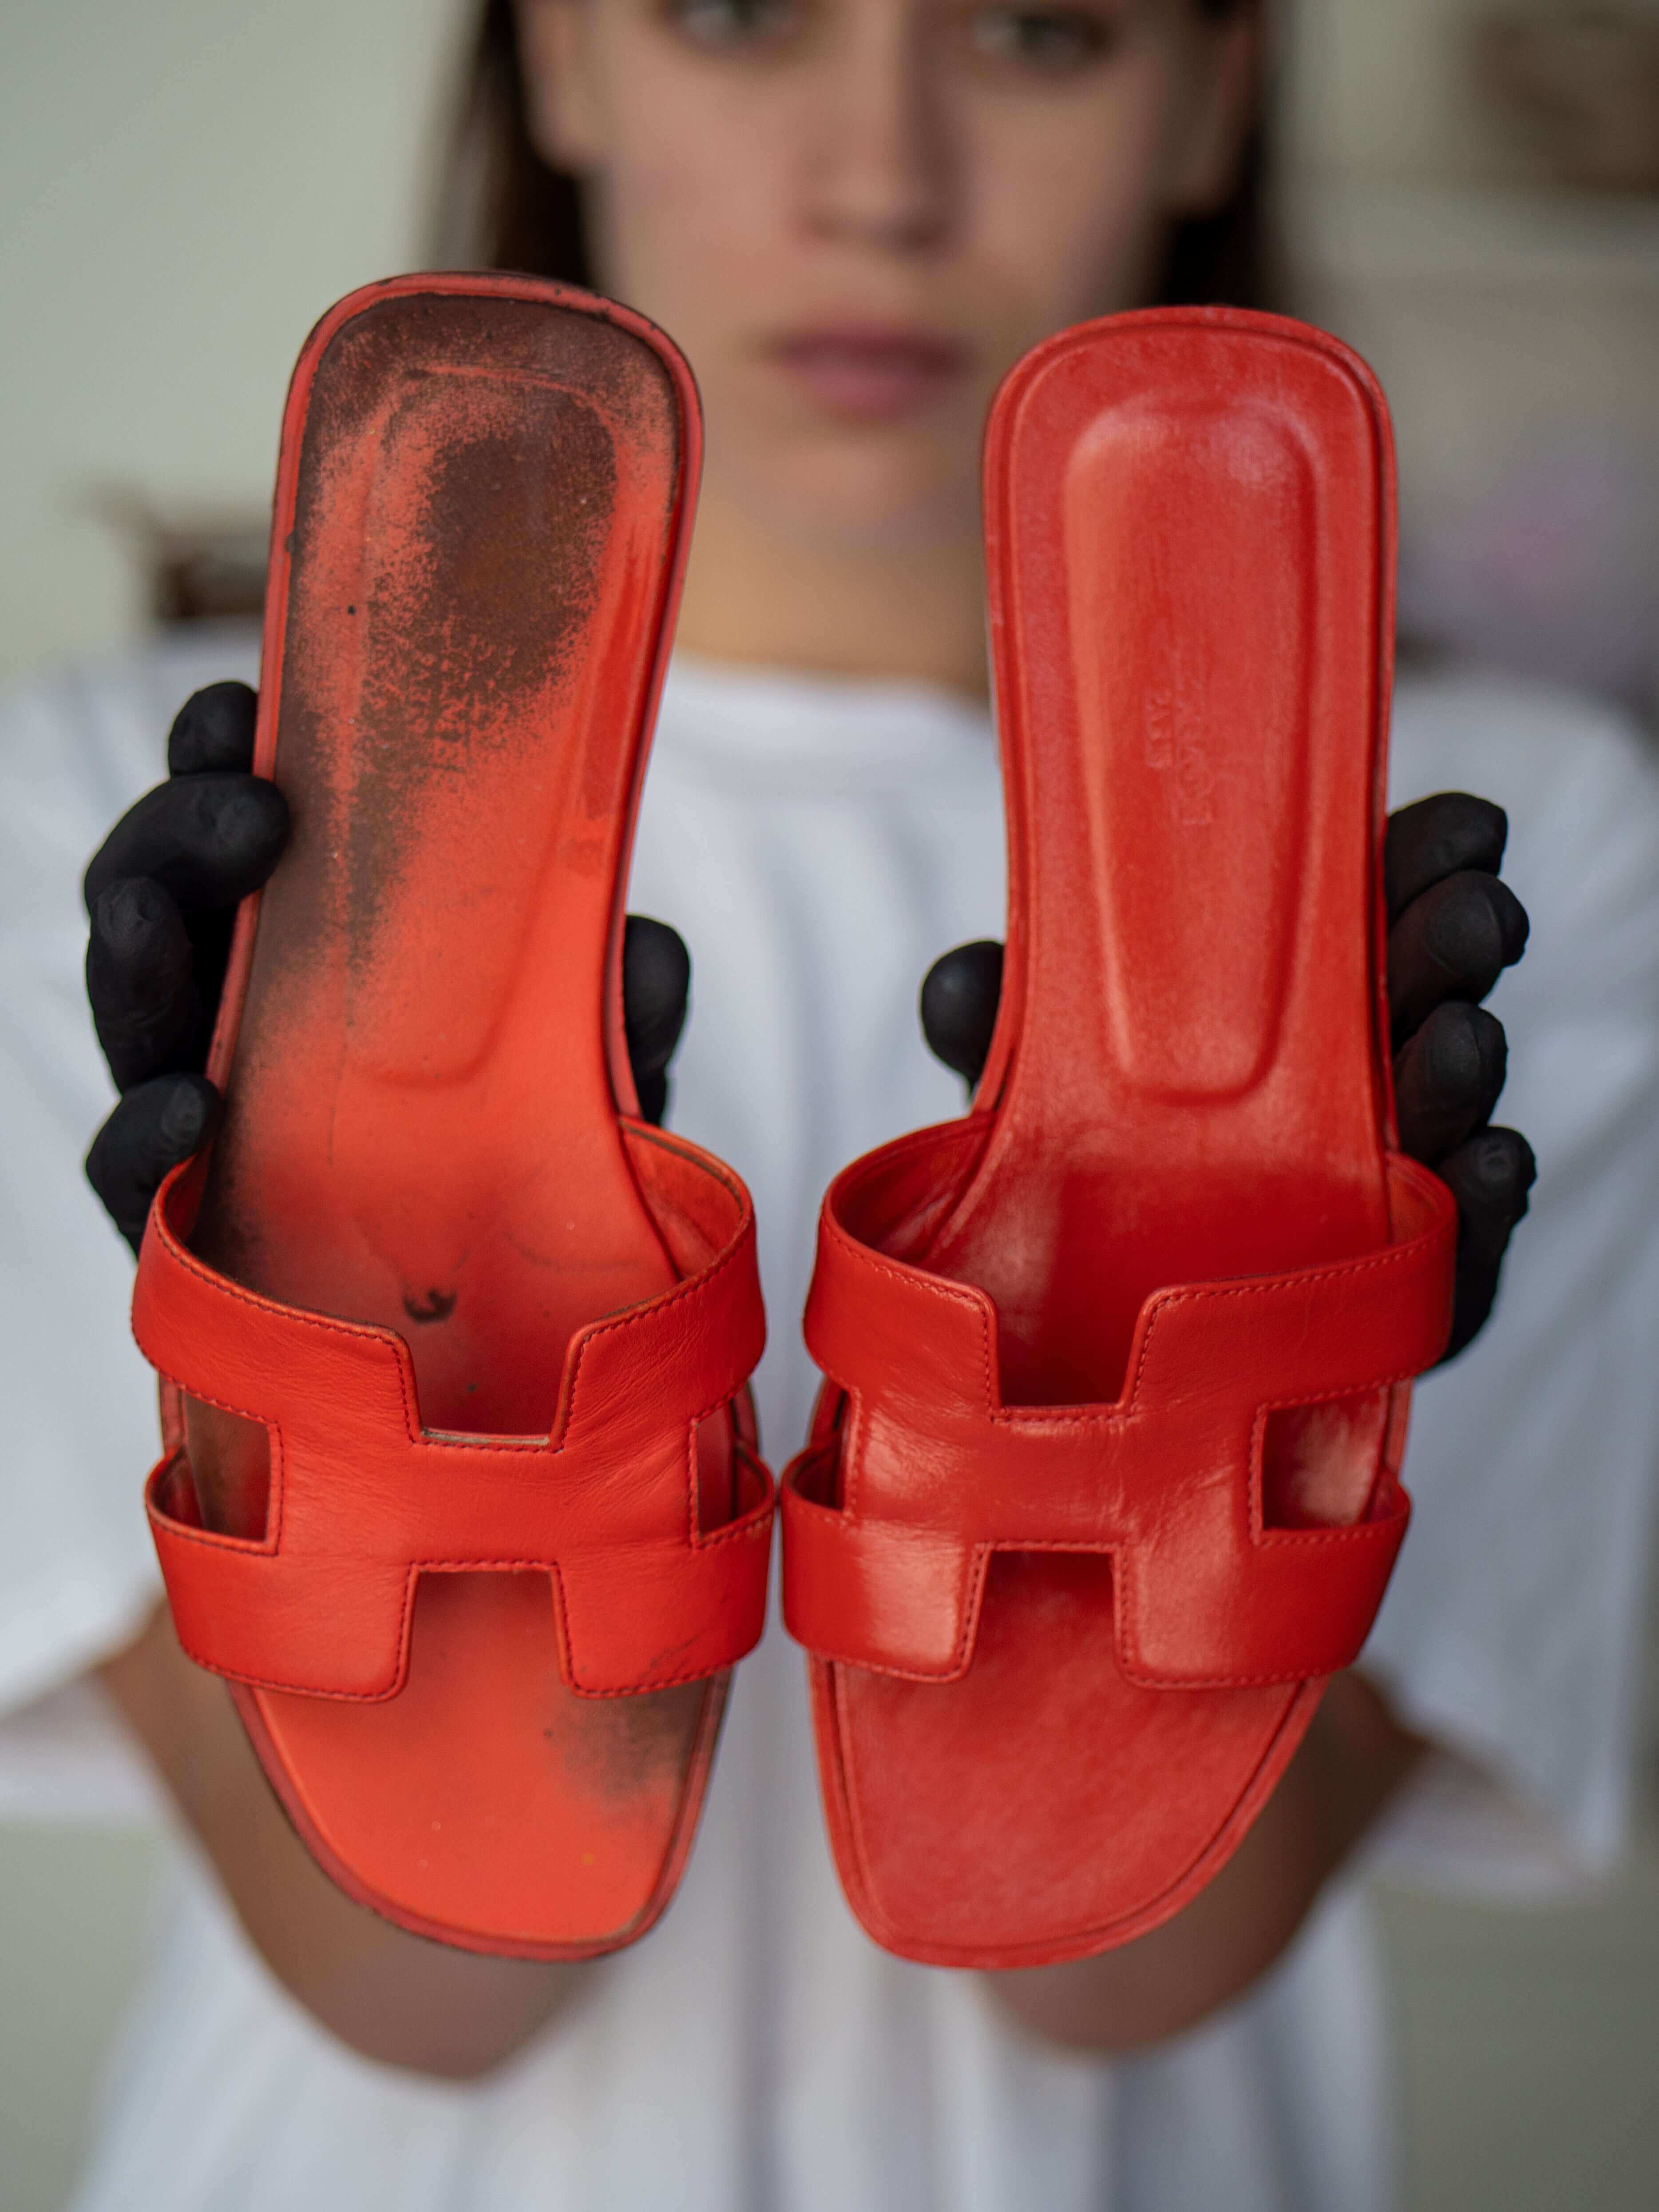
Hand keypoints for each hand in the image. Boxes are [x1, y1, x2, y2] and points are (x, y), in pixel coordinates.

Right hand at [84, 682, 691, 1253]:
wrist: (531, 1318)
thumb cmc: (536, 1156)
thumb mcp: (597, 1074)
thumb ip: (621, 1014)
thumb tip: (648, 952)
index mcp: (305, 946)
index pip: (239, 835)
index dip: (217, 759)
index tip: (241, 706)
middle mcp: (234, 1015)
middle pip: (162, 900)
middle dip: (177, 836)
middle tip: (250, 811)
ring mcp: (200, 1115)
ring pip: (126, 1018)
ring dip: (132, 959)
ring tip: (156, 923)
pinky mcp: (187, 1230)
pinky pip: (133, 1180)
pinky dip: (141, 1139)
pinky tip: (186, 1108)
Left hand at [920, 791, 1536, 1362]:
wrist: (1090, 1344)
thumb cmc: (1082, 1180)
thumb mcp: (1029, 1093)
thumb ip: (995, 1034)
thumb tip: (959, 982)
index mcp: (1291, 1007)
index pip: (1370, 911)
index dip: (1422, 858)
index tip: (1460, 828)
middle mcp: (1357, 1083)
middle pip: (1427, 996)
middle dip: (1455, 945)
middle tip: (1474, 912)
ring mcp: (1390, 1189)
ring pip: (1451, 1113)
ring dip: (1464, 1066)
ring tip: (1459, 1034)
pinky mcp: (1398, 1296)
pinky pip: (1457, 1253)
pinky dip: (1479, 1206)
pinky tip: (1488, 1162)